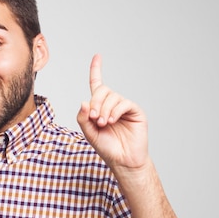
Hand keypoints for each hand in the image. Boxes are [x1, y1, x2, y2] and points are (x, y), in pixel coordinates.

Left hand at [77, 54, 148, 172]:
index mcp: (100, 107)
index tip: (97, 56)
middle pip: (102, 90)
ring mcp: (124, 107)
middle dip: (96, 102)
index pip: (97, 85)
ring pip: (112, 97)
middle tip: (95, 119)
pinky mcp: (135, 111)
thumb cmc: (107, 148)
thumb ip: (83, 118)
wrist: (123, 161)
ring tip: (103, 124)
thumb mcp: (89, 133)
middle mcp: (112, 105)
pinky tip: (112, 121)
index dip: (96, 70)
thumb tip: (84, 101)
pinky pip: (123, 103)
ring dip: (104, 109)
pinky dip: (115, 111)